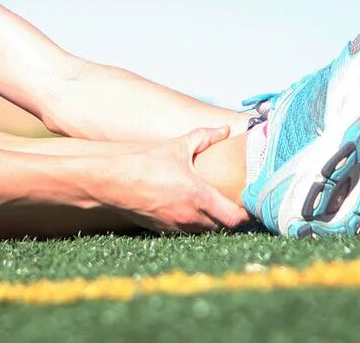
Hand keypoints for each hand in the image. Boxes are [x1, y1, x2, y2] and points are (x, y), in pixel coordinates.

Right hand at [103, 125, 249, 233]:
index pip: (235, 218)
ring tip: (212, 206)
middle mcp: (190, 216)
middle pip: (223, 227)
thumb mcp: (177, 146)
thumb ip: (204, 137)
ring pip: (205, 232)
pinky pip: (186, 232)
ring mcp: (176, 226)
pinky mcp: (163, 230)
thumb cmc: (145, 163)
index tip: (248, 203)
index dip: (245, 213)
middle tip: (232, 202)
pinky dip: (192, 224)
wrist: (112, 181)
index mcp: (199, 196)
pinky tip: (189, 208)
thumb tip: (224, 128)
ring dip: (211, 222)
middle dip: (229, 217)